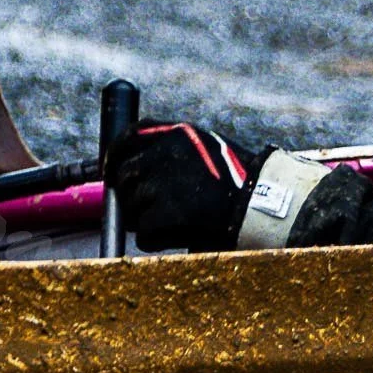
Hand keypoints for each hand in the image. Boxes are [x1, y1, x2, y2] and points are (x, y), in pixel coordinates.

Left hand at [108, 122, 262, 251]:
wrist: (260, 208)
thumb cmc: (237, 182)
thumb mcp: (206, 149)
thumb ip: (172, 150)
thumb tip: (132, 164)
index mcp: (178, 133)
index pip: (129, 137)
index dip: (115, 155)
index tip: (112, 170)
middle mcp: (166, 154)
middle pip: (124, 176)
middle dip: (131, 195)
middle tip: (150, 208)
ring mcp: (163, 184)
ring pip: (131, 207)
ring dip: (145, 219)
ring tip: (177, 220)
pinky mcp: (164, 214)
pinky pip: (144, 233)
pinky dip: (157, 239)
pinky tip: (180, 233)